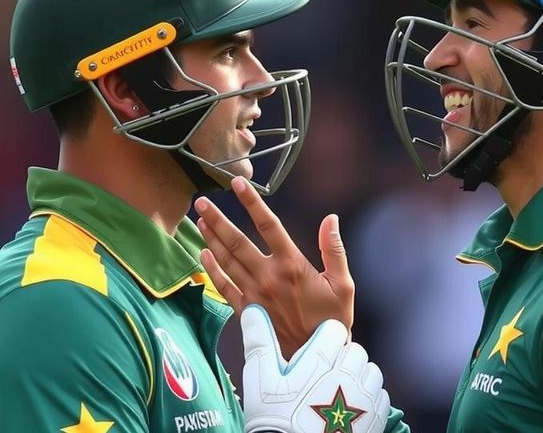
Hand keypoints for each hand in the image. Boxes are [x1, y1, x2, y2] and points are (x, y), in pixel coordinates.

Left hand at [194, 176, 353, 358]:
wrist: (316, 356)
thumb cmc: (333, 319)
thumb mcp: (343, 283)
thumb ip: (334, 249)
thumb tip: (331, 218)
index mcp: (292, 265)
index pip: (268, 225)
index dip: (252, 203)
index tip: (238, 184)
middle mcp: (268, 277)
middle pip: (237, 241)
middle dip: (217, 219)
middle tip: (201, 202)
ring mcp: (254, 294)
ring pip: (226, 261)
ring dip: (211, 239)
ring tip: (199, 220)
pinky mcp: (247, 311)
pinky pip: (223, 287)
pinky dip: (211, 269)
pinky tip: (203, 254)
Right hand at [240, 305, 389, 432]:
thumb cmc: (275, 419)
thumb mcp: (259, 379)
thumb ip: (258, 341)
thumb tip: (252, 310)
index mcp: (320, 362)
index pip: (335, 330)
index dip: (324, 338)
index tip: (315, 351)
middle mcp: (346, 375)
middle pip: (355, 351)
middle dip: (342, 358)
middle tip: (324, 374)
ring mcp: (364, 398)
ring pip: (371, 371)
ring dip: (358, 376)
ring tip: (339, 390)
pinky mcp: (375, 417)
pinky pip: (381, 395)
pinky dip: (369, 397)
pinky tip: (351, 407)